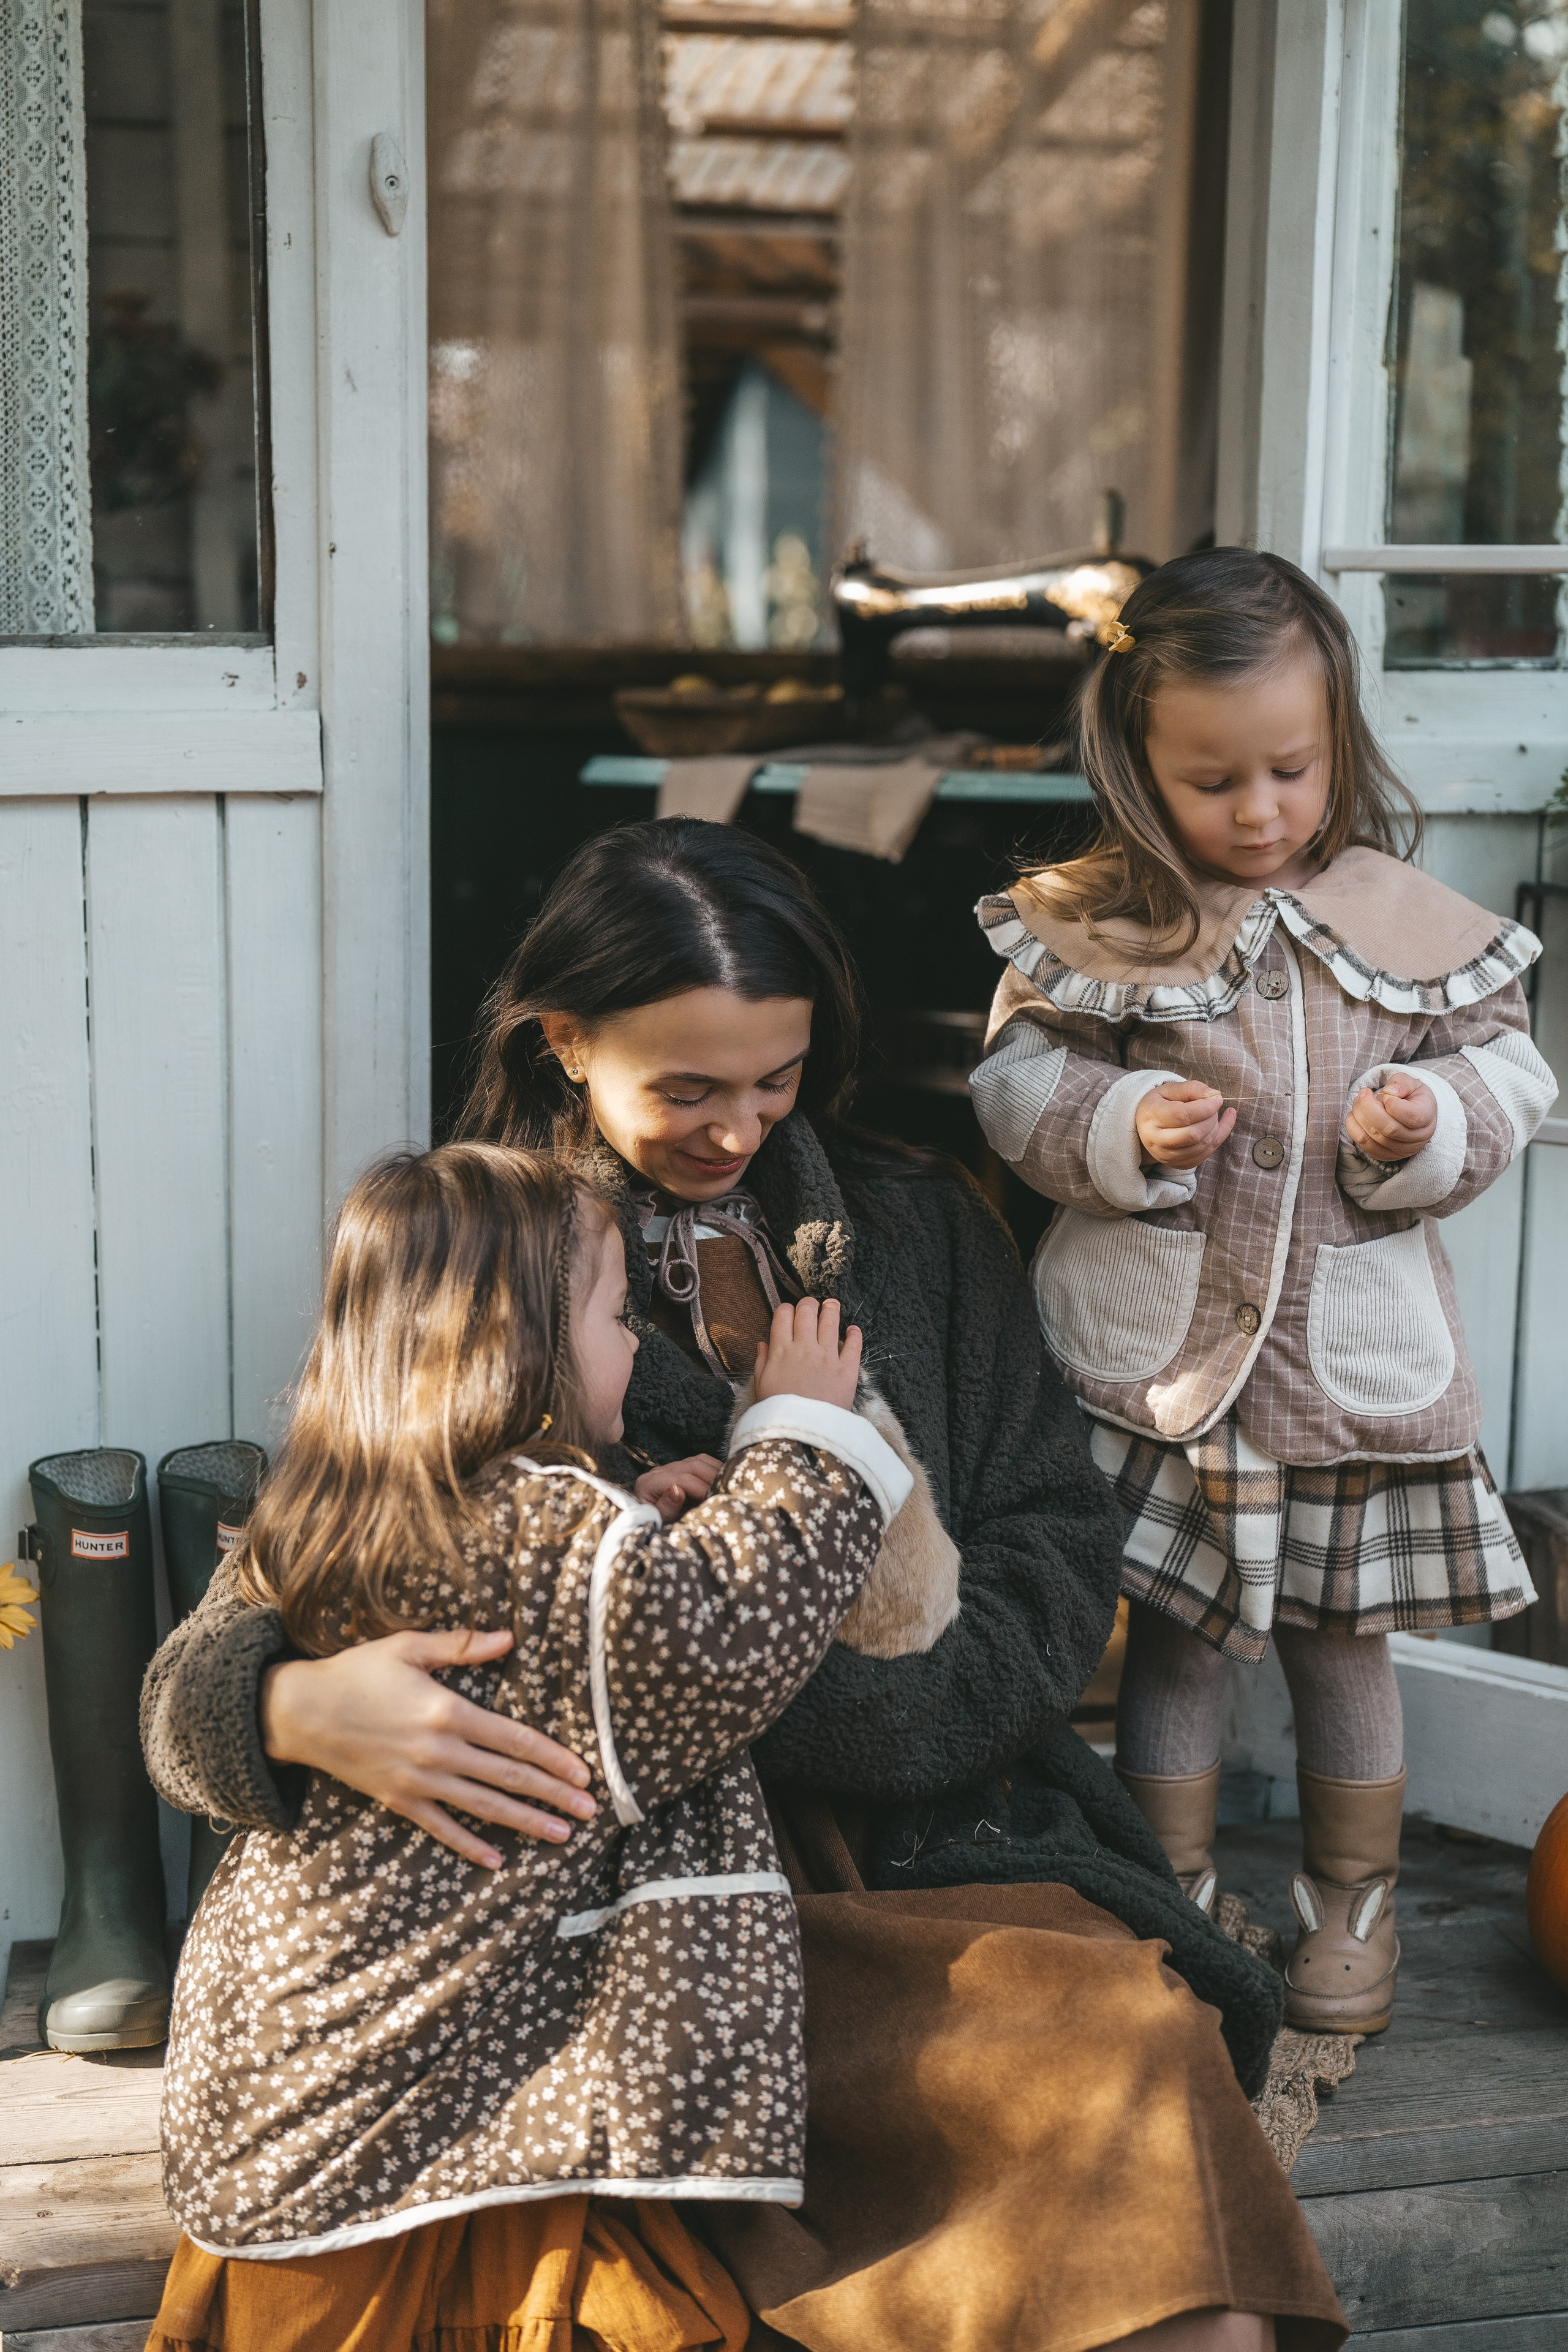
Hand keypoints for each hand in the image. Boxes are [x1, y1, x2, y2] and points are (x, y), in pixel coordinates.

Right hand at [260, 1628, 596, 1869]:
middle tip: (590, 1811)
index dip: (553, 1758)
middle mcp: (439, 1752)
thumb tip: (509, 1638)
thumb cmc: (358, 1672)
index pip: (515, 1739)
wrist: (301, 1712)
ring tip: (562, 1835)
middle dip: (553, 1795)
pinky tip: (498, 1859)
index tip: (583, 1773)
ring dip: (526, 1822)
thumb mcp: (409, 1647)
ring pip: (484, 1807)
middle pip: (509, 1777)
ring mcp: (419, 1781)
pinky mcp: (399, 1800)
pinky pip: (441, 1828)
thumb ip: (462, 1645)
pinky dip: (470, 1845)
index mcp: (448, 1711)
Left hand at [635, 1453, 721, 1522]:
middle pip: (692, 1466)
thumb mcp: (658, 1522)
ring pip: (699, 1461)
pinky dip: (714, 1468)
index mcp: (649, 1484)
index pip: (682, 1479)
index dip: (701, 1489)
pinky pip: (701, 1461)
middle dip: (712, 1478)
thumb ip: (666, 1508)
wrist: (649, 1524)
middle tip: (726, 1494)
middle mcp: (658, 1471)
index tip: (715, 1502)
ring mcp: (669, 1468)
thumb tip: (677, 1490)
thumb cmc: (656, 1526)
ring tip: (727, 1487)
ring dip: (716, 1471)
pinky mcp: (679, 1469)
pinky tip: (723, 1480)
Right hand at [754, 1296, 862, 1411]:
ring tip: (831, 1305)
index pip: (783, 1315)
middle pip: (806, 1311)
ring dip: (831, 1309)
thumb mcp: (761, 1386)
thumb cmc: (778, 1412)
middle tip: (811, 1305)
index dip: (786, 1309)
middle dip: (808, 1303)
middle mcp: (804, 1348)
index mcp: (780, 1351)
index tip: (789, 1312)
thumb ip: (761, 1362)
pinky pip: (853, 1344)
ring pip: (830, 1320)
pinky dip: (854, 1334)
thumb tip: (763, 1343)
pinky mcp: (847, 1369)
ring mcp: (827, 1356)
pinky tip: (852, 1330)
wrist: (803, 1434)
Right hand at [1135, 1080, 1236, 1170]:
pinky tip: (1222, 1124)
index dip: (1206, 1107)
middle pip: (1193, 1134)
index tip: (1217, 1098)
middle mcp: (1155, 1140)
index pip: (1183, 1115)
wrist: (1147, 1126)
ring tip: (1212, 1115)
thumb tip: (1214, 1095)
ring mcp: (1166, 1156)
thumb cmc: (1160, 1104)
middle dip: (1211, 1118)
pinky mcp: (1179, 1165)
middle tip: (1213, 1106)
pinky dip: (1219, 1137)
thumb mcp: (1170, 1089)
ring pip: (1202, 1145)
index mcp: (1151, 1116)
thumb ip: (1192, 1088)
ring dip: (1215, 1128)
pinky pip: (1206, 1154)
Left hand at [1345, 1069, 1436, 1163]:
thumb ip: (1402, 1083)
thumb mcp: (1411, 1083)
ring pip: (1374, 1137)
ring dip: (1359, 1117)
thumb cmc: (1411, 1097)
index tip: (1384, 1092)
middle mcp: (1417, 1138)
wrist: (1412, 1113)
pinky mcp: (1385, 1155)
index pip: (1410, 1116)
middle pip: (1389, 1129)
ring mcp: (1401, 1150)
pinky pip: (1365, 1145)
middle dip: (1369, 1108)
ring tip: (1358, 1102)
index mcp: (1426, 1118)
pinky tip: (1355, 1115)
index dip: (1392, 1103)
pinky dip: (1354, 1128)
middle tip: (1363, 1093)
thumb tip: (1389, 1091)